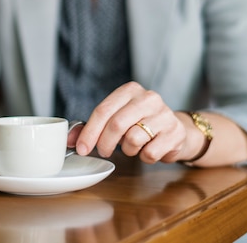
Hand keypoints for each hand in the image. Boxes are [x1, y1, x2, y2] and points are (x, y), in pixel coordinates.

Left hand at [69, 82, 187, 163]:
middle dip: (104, 143)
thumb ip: (92, 128)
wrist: (176, 130)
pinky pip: (150, 152)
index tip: (81, 148)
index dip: (89, 132)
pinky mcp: (176, 133)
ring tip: (132, 146)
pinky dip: (144, 157)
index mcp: (130, 90)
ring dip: (128, 150)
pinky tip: (148, 149)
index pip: (103, 110)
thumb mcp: (116, 119)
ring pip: (133, 139)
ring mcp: (165, 114)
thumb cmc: (140, 123)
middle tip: (103, 151)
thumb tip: (69, 140)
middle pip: (116, 124)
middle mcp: (149, 98)